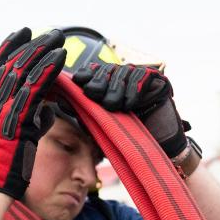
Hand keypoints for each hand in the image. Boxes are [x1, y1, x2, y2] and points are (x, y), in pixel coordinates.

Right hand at [0, 28, 65, 198]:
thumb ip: (30, 120)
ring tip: (56, 39)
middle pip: (12, 65)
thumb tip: (46, 111)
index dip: (9, 49)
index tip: (21, 34)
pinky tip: (59, 58)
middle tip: (46, 33)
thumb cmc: (5, 165)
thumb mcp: (14, 137)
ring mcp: (4, 110)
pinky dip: (47, 70)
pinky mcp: (18, 117)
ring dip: (41, 52)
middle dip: (30, 46)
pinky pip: (35, 88)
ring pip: (23, 72)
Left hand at [73, 62, 188, 157]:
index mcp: (111, 84)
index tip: (78, 82)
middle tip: (93, 94)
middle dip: (100, 82)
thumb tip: (60, 100)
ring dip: (116, 89)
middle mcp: (127, 78)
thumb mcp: (99, 125)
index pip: (96, 71)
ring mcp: (144, 78)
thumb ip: (83, 111)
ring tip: (114, 105)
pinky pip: (143, 78)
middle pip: (109, 70)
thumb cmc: (126, 139)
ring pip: (124, 72)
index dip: (87, 75)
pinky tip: (130, 104)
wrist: (155, 150)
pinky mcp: (159, 81)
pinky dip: (134, 90)